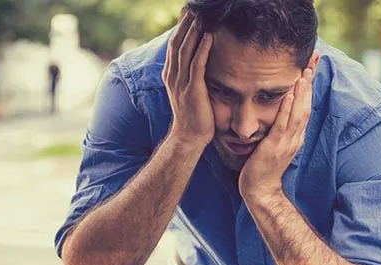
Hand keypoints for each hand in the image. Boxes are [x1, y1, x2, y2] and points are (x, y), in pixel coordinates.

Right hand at [162, 10, 213, 147]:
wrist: (189, 137)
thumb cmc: (193, 114)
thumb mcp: (188, 89)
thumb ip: (190, 73)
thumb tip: (200, 58)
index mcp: (170, 74)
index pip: (174, 45)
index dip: (181, 27)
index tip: (188, 13)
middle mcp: (173, 76)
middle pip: (177, 43)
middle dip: (186, 24)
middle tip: (194, 8)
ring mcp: (181, 83)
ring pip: (185, 50)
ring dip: (194, 31)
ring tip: (201, 15)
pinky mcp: (193, 90)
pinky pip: (197, 65)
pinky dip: (203, 49)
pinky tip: (210, 35)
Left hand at [239, 67, 314, 200]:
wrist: (260, 190)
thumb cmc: (263, 167)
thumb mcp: (274, 143)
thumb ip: (279, 127)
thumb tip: (277, 112)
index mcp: (296, 135)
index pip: (306, 105)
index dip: (310, 86)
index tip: (311, 65)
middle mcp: (295, 137)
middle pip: (307, 105)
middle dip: (310, 83)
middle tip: (314, 60)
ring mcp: (287, 142)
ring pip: (299, 113)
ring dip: (302, 92)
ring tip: (305, 72)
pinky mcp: (275, 147)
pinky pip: (283, 125)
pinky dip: (287, 109)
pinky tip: (290, 95)